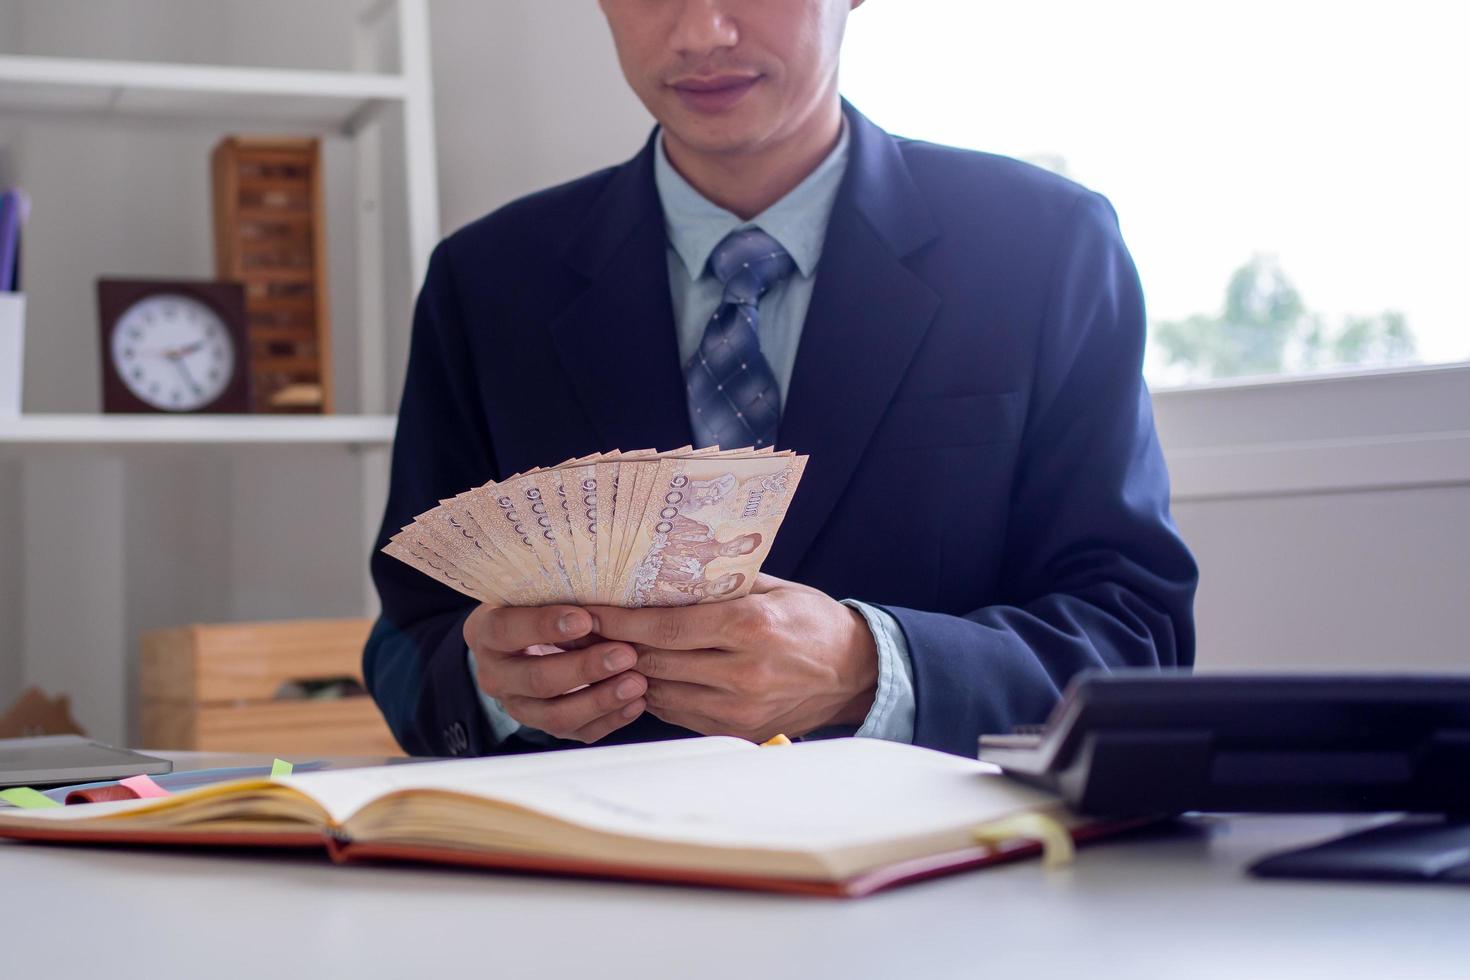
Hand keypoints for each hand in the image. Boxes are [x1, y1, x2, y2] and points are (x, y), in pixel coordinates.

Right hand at [463, 604, 646, 742]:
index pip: (507, 630)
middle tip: (625, 654)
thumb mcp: (538, 590)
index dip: (544, 626)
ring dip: (601, 700)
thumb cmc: (539, 603)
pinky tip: (635, 703)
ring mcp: (518, 706)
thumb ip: (559, 592)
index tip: (585, 619)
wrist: (529, 636)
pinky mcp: (545, 726)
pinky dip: (610, 720)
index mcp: (486, 633)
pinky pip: (577, 732)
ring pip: (556, 716)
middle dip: (584, 669)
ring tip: (637, 682)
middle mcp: (495, 675)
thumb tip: (602, 587)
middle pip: (536, 680)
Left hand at [587, 575, 878, 742]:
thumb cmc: (810, 621)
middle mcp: (741, 673)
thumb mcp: (771, 588)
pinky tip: (637, 674)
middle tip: (578, 630)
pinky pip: (676, 712)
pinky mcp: (734, 731)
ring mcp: (736, 709)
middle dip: (611, 646)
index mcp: (749, 627)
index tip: (586, 610)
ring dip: (625, 673)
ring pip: (658, 691)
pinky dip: (653, 692)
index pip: (664, 628)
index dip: (618, 621)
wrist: (853, 673)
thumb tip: (658, 572)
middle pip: (653, 661)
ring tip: (597, 652)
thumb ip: (717, 583)